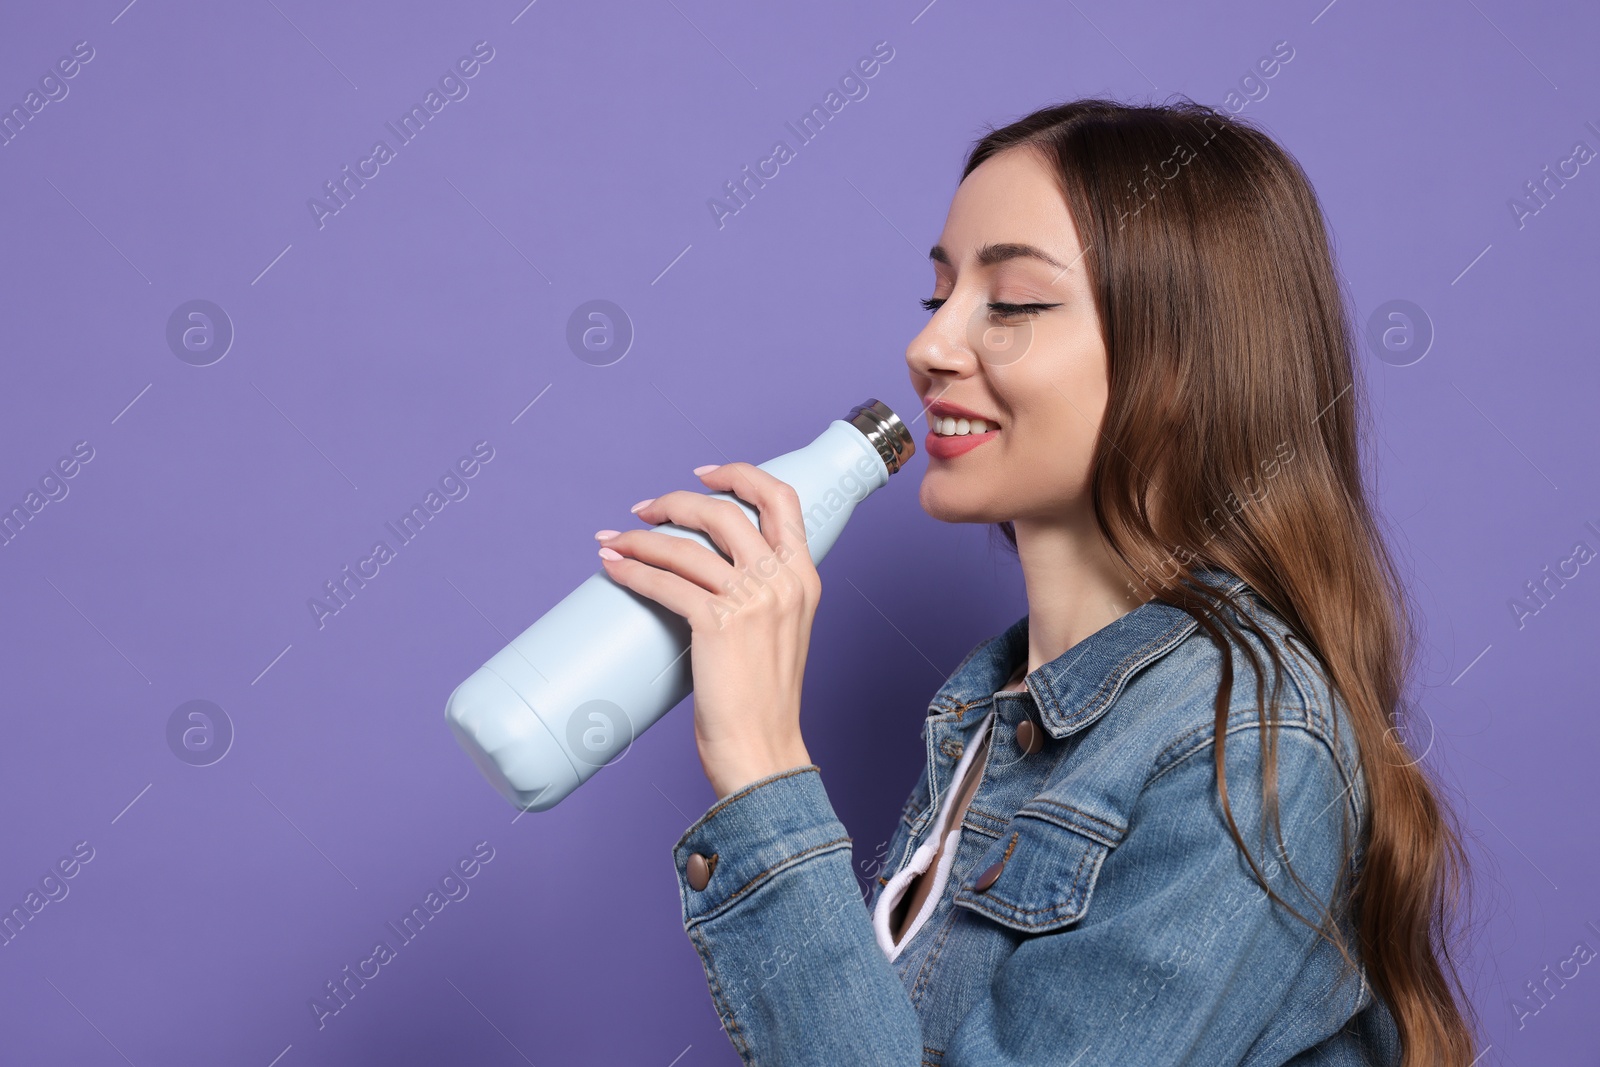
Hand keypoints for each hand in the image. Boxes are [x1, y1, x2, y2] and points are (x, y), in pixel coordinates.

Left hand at [595, 462, 818, 798]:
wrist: (763, 749)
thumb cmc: (763, 700)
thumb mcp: (781, 631)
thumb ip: (761, 595)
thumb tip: (706, 570)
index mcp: (804, 577)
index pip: (782, 499)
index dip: (739, 475)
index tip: (702, 475)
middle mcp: (783, 581)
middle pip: (724, 512)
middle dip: (675, 502)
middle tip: (643, 511)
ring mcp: (753, 601)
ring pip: (687, 546)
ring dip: (640, 538)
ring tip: (613, 541)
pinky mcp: (719, 625)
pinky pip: (667, 582)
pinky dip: (634, 570)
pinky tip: (613, 568)